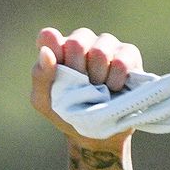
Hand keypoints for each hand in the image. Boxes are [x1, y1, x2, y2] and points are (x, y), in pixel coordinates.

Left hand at [31, 27, 142, 146]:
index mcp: (56, 50)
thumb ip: (41, 76)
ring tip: (96, 91)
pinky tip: (112, 89)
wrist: (95, 132)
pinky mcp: (128, 54)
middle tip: (80, 88)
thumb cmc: (65, 113)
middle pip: (77, 41)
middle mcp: (81, 41)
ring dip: (96, 77)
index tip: (59, 71)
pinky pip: (121, 60)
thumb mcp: (44, 101)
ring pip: (100, 51)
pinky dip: (114, 80)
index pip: (48, 37)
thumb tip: (45, 51)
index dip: (54, 53)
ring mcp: (105, 45)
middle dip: (77, 71)